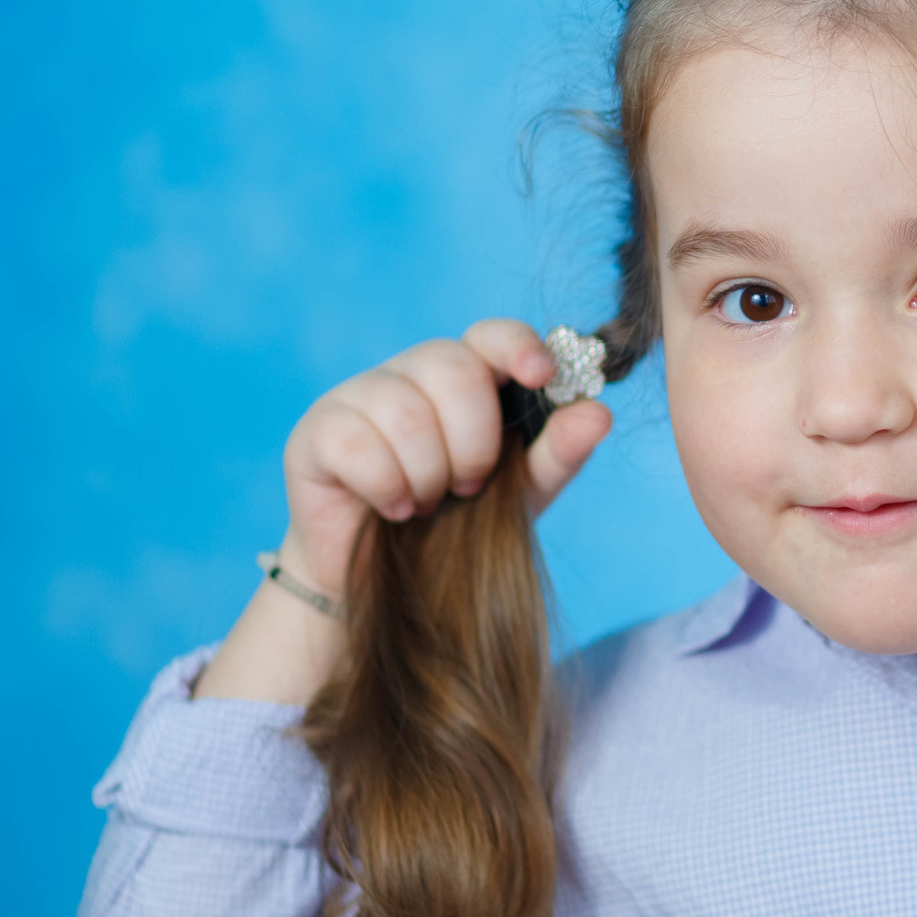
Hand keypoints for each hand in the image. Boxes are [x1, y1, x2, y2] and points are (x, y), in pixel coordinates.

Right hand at [279, 319, 612, 598]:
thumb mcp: (520, 493)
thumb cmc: (455, 525)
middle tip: (469, 484)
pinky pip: (358, 444)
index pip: (493, 334)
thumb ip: (561, 452)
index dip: (518, 346)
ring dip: (429, 475)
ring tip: (426, 502)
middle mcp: (411, 372)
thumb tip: (600, 412)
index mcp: (466, 376)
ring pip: (406, 411)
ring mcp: (358, 395)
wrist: (383, 582)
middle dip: (474, 441)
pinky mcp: (317, 431)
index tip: (541, 375)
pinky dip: (386, 487)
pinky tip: (390, 508)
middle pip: (454, 370)